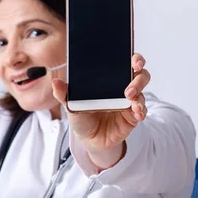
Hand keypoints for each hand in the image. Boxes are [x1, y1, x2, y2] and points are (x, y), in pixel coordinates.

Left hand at [51, 53, 150, 168]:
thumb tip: (55, 83)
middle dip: (139, 76)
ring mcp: (130, 101)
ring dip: (139, 92)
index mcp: (110, 78)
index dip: (134, 58)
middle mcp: (123, 86)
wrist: (88, 139)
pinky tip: (137, 112)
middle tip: (130, 84)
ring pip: (142, 91)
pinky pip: (141, 110)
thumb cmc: (82, 116)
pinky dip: (141, 110)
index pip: (125, 62)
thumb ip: (64, 94)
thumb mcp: (71, 104)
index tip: (134, 61)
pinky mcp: (132, 116)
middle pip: (140, 74)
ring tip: (130, 99)